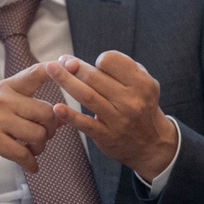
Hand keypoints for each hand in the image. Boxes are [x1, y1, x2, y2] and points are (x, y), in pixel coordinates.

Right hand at [0, 63, 59, 192]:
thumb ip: (24, 106)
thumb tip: (60, 114)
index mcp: (5, 87)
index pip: (35, 72)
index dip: (58, 67)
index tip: (74, 63)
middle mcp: (1, 98)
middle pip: (47, 111)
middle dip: (51, 130)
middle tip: (42, 140)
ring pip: (39, 134)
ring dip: (40, 148)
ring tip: (31, 152)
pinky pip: (25, 153)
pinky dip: (31, 163)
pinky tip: (29, 166)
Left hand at [43, 51, 178, 180]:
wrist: (152, 144)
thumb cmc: (141, 105)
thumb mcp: (143, 84)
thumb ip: (122, 69)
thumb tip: (83, 63)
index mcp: (141, 83)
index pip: (112, 61)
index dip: (100, 60)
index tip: (95, 65)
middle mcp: (131, 100)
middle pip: (95, 77)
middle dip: (74, 66)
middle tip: (60, 61)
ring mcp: (118, 119)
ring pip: (87, 96)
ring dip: (66, 81)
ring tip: (51, 70)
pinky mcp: (107, 136)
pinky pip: (85, 124)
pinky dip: (70, 115)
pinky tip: (56, 107)